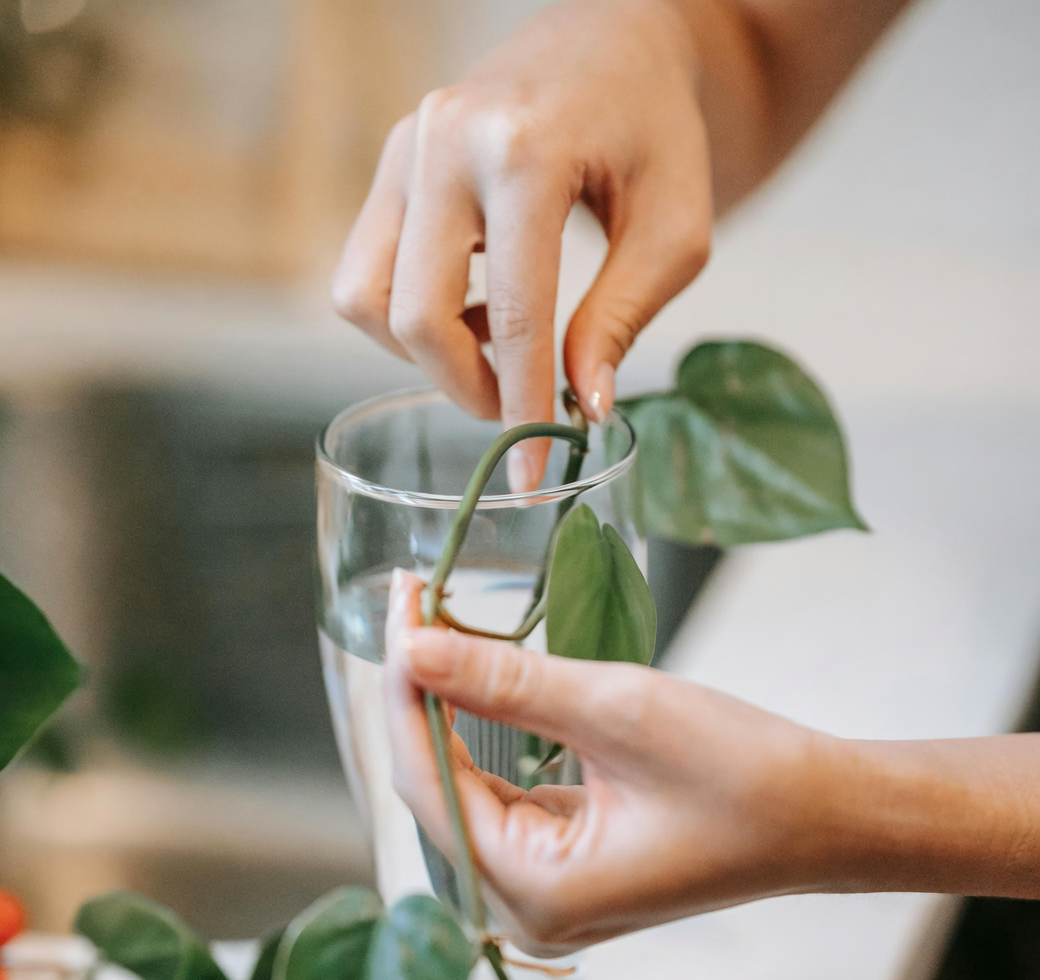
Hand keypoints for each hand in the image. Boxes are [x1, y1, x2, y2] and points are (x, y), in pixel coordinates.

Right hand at [333, 0, 711, 490]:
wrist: (614, 39)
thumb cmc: (655, 129)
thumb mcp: (674, 229)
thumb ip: (624, 317)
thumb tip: (582, 407)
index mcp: (527, 147)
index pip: (514, 311)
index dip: (522, 407)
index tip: (531, 477)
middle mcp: (446, 139)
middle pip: (415, 314)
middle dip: (466, 387)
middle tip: (522, 411)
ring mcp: (405, 147)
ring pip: (367, 299)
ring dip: (426, 354)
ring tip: (500, 346)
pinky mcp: (389, 163)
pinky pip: (366, 272)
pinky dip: (413, 315)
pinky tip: (477, 308)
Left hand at [385, 571, 836, 952]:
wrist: (827, 818)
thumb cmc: (745, 774)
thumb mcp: (619, 711)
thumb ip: (506, 680)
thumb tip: (414, 647)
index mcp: (534, 890)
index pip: (429, 780)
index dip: (405, 689)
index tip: (400, 604)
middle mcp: (525, 909)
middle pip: (439, 789)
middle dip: (422, 696)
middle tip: (413, 602)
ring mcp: (546, 894)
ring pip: (466, 792)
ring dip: (451, 713)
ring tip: (434, 629)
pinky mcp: (567, 869)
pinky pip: (502, 800)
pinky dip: (487, 739)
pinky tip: (473, 682)